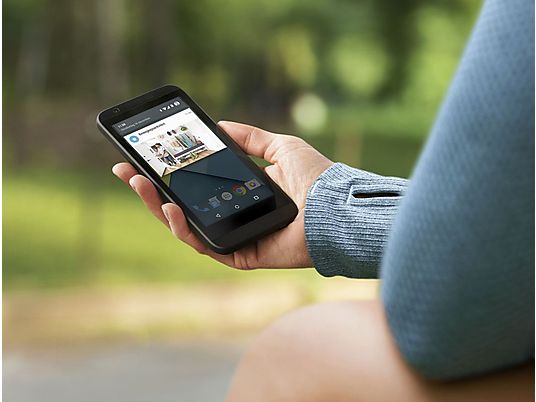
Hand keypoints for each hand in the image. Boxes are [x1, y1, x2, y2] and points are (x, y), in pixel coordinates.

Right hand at [112, 121, 332, 268]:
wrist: (337, 207)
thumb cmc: (315, 178)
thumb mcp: (279, 146)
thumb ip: (249, 136)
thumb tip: (219, 125)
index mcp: (240, 193)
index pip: (197, 185)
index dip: (170, 173)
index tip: (145, 157)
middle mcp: (234, 216)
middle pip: (184, 206)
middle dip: (151, 189)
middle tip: (127, 170)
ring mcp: (236, 237)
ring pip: (187, 228)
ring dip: (158, 207)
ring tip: (141, 185)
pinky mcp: (241, 255)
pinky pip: (205, 246)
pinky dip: (184, 229)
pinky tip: (169, 208)